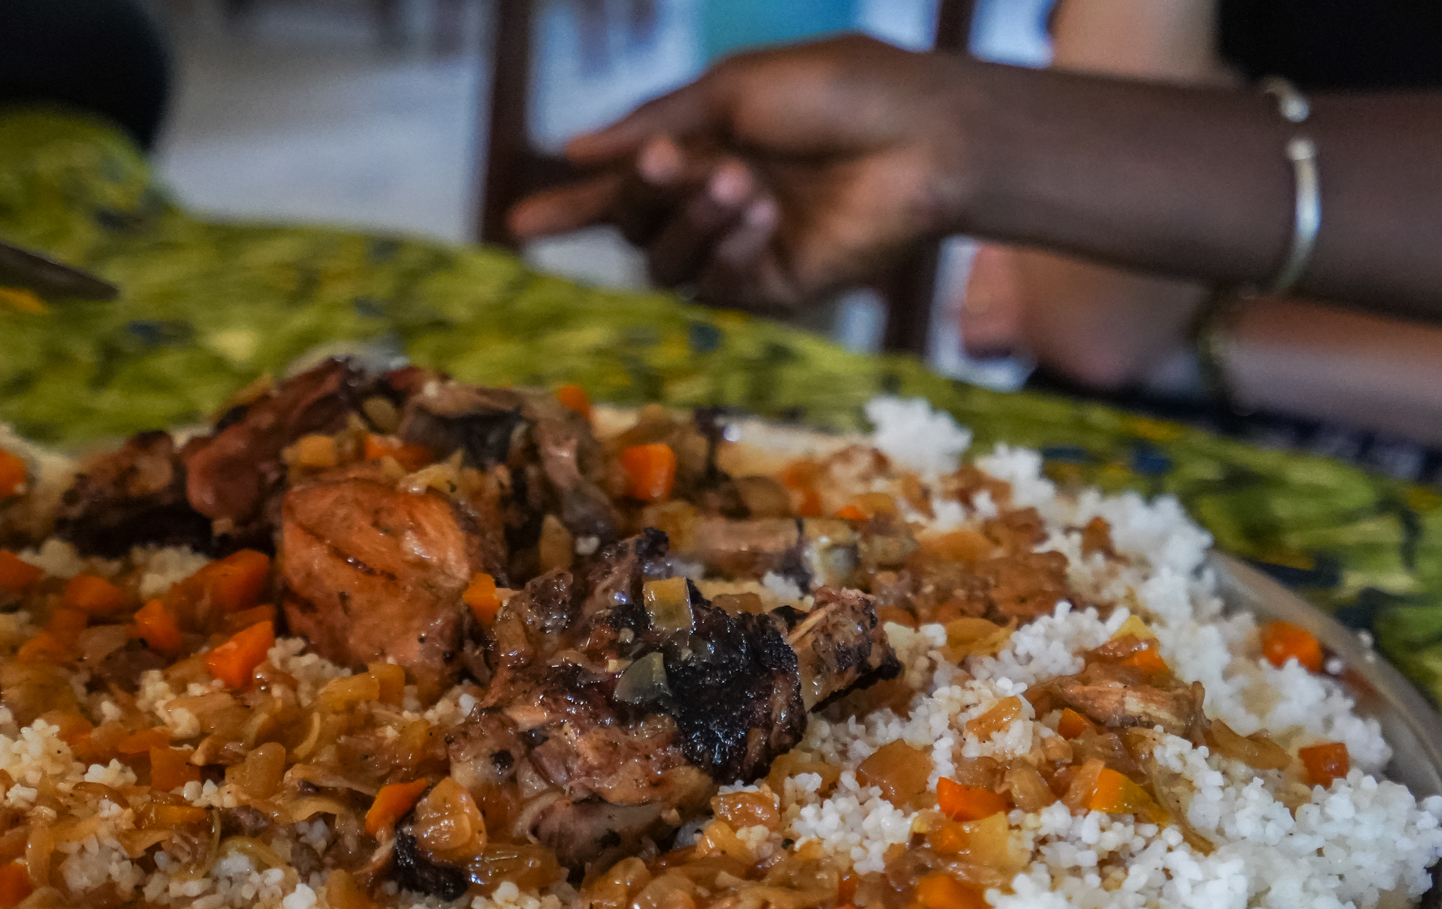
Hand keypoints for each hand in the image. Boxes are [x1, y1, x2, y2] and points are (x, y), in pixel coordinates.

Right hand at [508, 36, 980, 312]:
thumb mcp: (735, 87)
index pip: (619, 188)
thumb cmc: (842, 92)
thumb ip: (653, 121)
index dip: (569, 207)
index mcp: (701, 149)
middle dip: (642, 194)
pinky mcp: (770, 288)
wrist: (922, 136)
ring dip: (690, 218)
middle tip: (671, 160)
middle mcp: (712, 206)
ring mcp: (739, 251)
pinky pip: (713, 284)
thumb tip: (572, 149)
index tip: (519, 223)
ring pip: (664, 261)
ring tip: (742, 179)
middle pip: (632, 226)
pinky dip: (729, 245)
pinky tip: (766, 212)